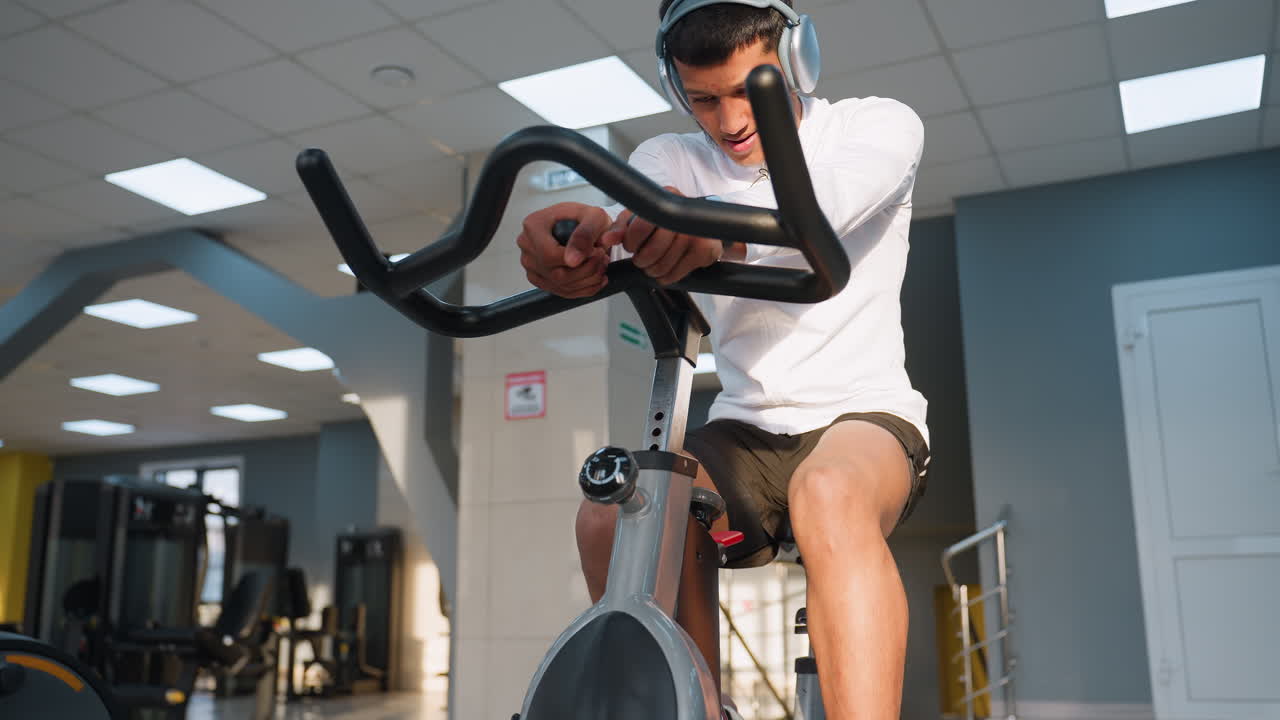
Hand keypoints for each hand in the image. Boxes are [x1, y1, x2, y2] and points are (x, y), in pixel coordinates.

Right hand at [517, 203, 611, 297]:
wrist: (584, 224)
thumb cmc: (586, 217)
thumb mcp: (593, 216)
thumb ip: (585, 235)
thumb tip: (572, 261)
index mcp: (534, 225)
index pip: (549, 255)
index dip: (577, 260)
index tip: (597, 252)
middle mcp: (527, 245)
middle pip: (555, 274)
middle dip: (586, 271)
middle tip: (603, 259)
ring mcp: (531, 264)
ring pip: (559, 285)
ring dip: (587, 281)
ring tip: (601, 266)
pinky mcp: (539, 278)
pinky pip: (560, 291)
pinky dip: (583, 289)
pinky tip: (595, 278)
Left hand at [601, 187, 722, 285]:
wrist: (697, 226)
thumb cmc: (662, 223)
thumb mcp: (636, 219)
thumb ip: (620, 228)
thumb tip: (607, 240)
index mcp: (664, 198)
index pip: (640, 228)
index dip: (632, 242)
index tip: (633, 245)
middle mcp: (683, 215)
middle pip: (653, 250)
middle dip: (642, 260)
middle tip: (642, 259)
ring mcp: (696, 233)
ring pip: (663, 265)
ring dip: (653, 270)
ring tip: (654, 264)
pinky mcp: (705, 250)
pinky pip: (676, 274)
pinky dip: (667, 277)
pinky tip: (667, 268)